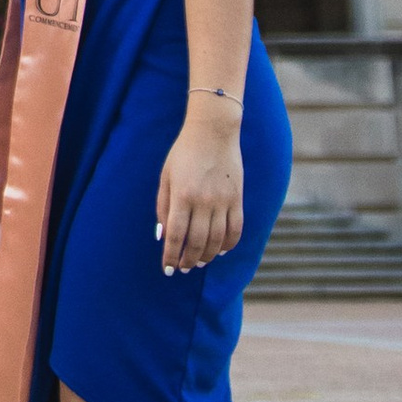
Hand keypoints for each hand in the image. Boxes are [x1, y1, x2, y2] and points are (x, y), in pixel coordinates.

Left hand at [155, 111, 243, 274]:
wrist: (213, 132)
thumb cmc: (183, 153)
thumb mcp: (166, 176)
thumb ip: (163, 206)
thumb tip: (163, 235)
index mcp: (182, 195)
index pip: (176, 235)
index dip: (171, 256)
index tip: (167, 269)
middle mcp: (204, 201)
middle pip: (197, 242)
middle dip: (189, 260)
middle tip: (183, 268)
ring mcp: (223, 201)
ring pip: (217, 240)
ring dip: (207, 256)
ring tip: (199, 262)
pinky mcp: (237, 199)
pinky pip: (236, 229)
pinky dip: (229, 245)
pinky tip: (220, 251)